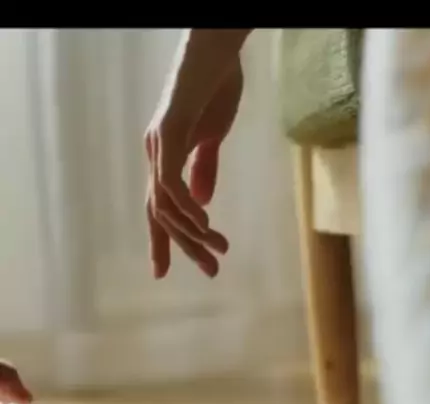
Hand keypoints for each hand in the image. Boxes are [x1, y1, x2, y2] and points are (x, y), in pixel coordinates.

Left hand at [144, 31, 247, 278]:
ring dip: (192, 232)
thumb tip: (201, 202)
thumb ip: (204, 169)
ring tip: (217, 249)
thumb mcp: (213, 137)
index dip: (162, 241)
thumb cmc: (215, 87)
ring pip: (165, 204)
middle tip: (210, 271)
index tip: (164, 271)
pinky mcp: (168, 131)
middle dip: (183, 247)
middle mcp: (153, 155)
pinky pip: (170, 181)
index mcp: (164, 158)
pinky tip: (203, 223)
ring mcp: (157, 144)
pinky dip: (184, 207)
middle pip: (160, 214)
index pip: (158, 208)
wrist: (217, 49)